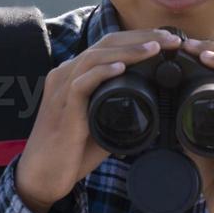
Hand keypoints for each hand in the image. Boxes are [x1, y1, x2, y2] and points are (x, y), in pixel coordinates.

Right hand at [13, 28, 184, 212]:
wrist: (43, 175)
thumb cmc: (70, 152)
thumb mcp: (100, 125)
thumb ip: (119, 112)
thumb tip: (153, 110)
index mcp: (74, 75)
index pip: (108, 46)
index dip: (138, 39)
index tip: (167, 41)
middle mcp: (65, 74)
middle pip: (105, 43)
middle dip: (140, 37)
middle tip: (171, 39)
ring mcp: (62, 88)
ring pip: (95, 57)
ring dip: (128, 50)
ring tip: (155, 49)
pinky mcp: (62, 105)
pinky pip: (82, 82)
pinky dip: (103, 73)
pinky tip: (121, 68)